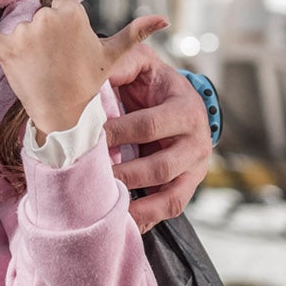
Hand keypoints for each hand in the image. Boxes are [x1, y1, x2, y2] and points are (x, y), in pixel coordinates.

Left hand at [0, 2, 162, 136]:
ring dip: (30, 47)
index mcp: (72, 13)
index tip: (72, 50)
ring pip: (24, 29)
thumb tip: (165, 17)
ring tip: (42, 68)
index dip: (68, 30)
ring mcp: (25, 35)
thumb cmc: (87, 82)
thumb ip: (136, 32)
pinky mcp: (4, 50)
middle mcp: (47, 19)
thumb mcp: (112, 56)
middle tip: (58, 63)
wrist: (64, 113)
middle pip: (43, 16)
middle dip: (48, 38)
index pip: (63, 7)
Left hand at [104, 34, 212, 231]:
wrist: (177, 103)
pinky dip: (147, 218)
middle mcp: (197, 141)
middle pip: (160, 165)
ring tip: (102, 202)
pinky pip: (170, 208)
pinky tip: (123, 224)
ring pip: (168, 194)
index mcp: (186, 108)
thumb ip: (122, 62)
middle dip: (123, 172)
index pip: (149, 125)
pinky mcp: (188, 186)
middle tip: (89, 175)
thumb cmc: (152, 83)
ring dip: (134, 200)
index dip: (118, 134)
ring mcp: (196, 168)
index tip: (87, 139)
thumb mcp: (142, 65)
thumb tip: (95, 70)